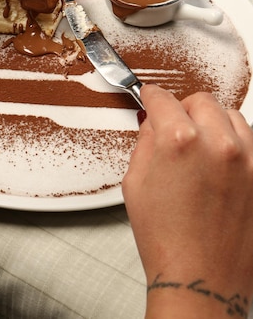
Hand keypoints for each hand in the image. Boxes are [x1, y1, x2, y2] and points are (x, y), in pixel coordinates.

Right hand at [122, 84, 252, 317]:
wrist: (201, 279)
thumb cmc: (167, 240)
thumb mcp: (134, 184)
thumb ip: (145, 143)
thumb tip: (153, 124)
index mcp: (178, 141)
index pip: (162, 99)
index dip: (151, 96)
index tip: (150, 97)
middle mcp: (217, 143)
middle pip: (200, 101)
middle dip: (183, 108)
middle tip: (174, 123)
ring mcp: (246, 158)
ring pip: (230, 115)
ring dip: (212, 122)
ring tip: (200, 144)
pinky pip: (249, 140)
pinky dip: (233, 141)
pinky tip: (219, 160)